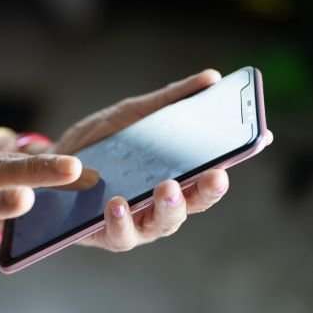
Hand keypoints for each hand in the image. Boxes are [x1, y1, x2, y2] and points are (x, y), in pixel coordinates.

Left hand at [51, 69, 273, 250]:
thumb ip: (168, 101)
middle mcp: (162, 203)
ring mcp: (138, 222)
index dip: (235, 158)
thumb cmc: (101, 142)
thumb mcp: (132, 115)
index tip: (258, 139)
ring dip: (168, 208)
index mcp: (175, 175)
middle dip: (206, 191)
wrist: (54, 162)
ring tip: (165, 187)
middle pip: (194, 203)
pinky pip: (121, 235)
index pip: (210, 171)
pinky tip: (117, 203)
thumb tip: (211, 77)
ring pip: (162, 224)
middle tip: (214, 174)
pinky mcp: (109, 234)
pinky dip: (122, 221)